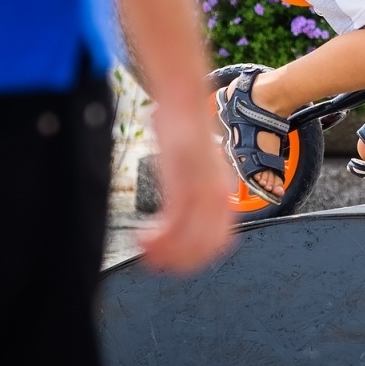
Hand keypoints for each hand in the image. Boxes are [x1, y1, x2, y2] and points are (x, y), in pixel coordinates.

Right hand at [138, 94, 233, 271]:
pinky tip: (141, 237)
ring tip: (145, 250)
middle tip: (156, 261)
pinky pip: (174, 225)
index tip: (177, 261)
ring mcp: (202, 191)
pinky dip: (157, 239)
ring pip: (190, 241)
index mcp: (223, 194)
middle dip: (180, 262)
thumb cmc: (185, 133)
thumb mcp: (195, 167)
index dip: (199, 257)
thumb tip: (182, 210)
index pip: (221, 240)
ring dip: (165, 253)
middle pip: (207, 247)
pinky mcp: (183, 183)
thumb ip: (194, 189)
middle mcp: (218, 195)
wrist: (184, 103)